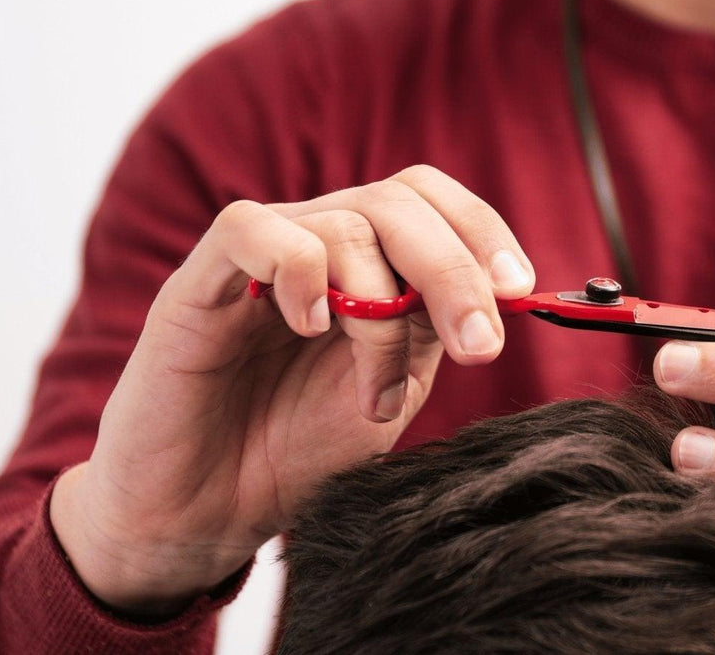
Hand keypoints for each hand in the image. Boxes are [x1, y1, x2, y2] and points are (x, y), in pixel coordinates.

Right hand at [50, 165, 534, 614]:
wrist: (203, 515)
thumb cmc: (293, 451)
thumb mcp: (391, 388)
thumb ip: (431, 330)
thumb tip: (496, 289)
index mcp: (366, 263)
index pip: (429, 199)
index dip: (480, 231)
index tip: (518, 290)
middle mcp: (315, 246)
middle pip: (396, 202)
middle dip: (454, 270)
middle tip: (479, 346)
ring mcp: (256, 261)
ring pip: (342, 223)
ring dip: (380, 313)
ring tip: (374, 392)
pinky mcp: (196, 284)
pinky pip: (251, 230)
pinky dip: (298, 271)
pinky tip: (312, 328)